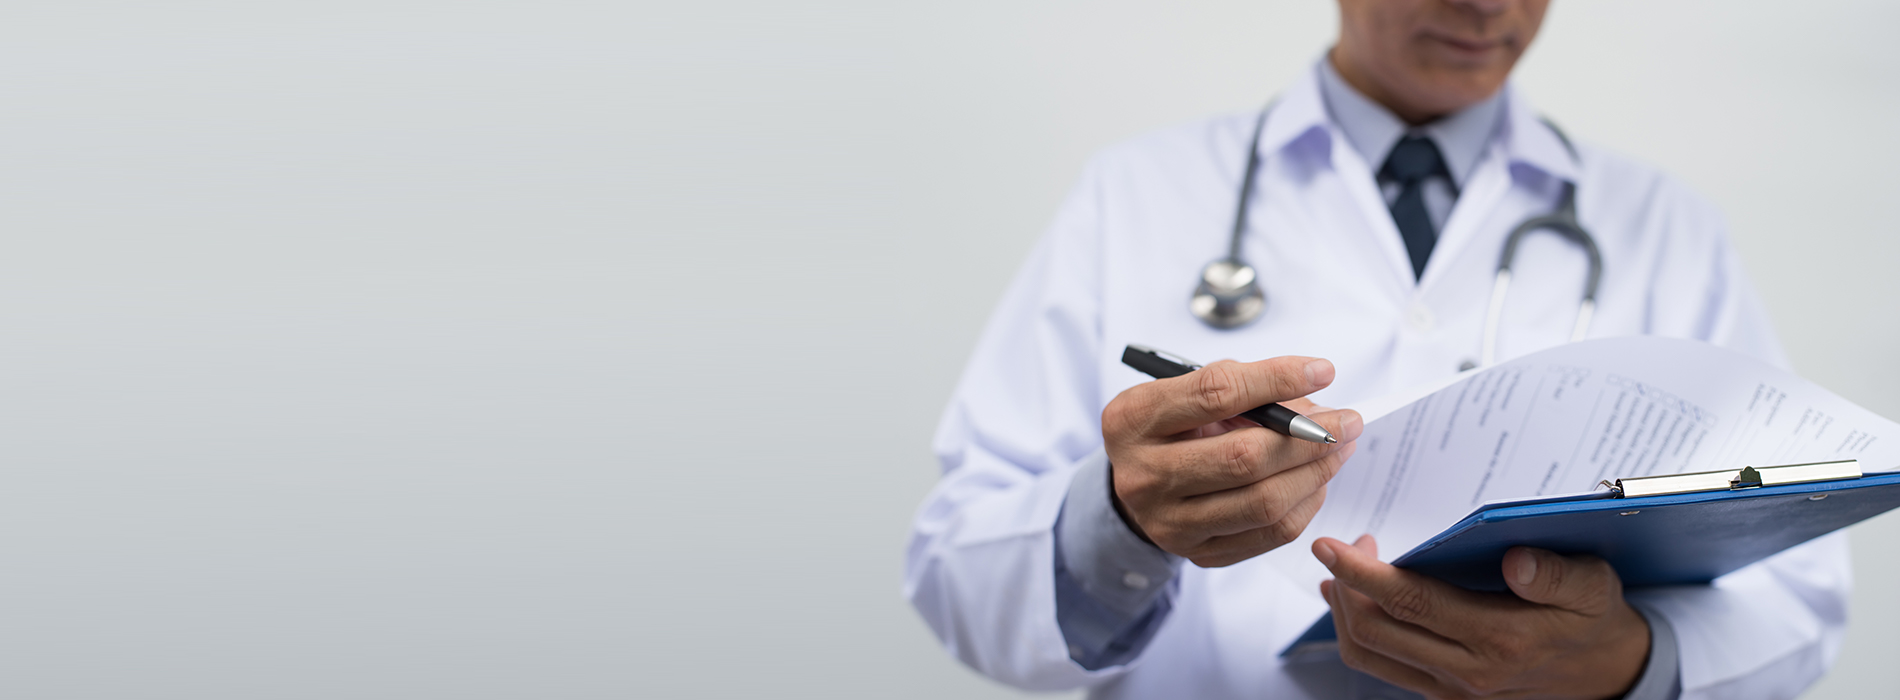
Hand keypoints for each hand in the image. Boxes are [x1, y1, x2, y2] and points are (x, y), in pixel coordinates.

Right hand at [1100, 356, 1362, 566]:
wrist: (1139, 482)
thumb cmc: (1172, 426)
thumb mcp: (1186, 392)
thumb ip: (1242, 391)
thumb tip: (1315, 406)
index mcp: (1132, 420)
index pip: (1215, 394)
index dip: (1276, 379)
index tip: (1323, 371)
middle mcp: (1142, 476)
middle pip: (1242, 458)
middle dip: (1308, 437)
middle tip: (1348, 421)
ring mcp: (1168, 523)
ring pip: (1263, 502)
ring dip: (1315, 472)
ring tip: (1340, 449)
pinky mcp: (1198, 554)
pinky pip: (1271, 533)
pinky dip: (1306, 504)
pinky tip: (1316, 481)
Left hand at [1315, 535, 1650, 699]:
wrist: (1609, 673)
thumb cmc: (1594, 619)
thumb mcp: (1594, 586)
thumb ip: (1556, 574)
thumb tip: (1516, 560)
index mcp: (1500, 639)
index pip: (1411, 603)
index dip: (1362, 573)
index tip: (1329, 544)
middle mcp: (1468, 672)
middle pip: (1375, 631)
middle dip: (1347, 584)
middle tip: (1348, 545)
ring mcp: (1452, 690)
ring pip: (1370, 654)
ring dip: (1346, 610)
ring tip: (1345, 572)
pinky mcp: (1445, 696)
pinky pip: (1385, 667)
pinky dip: (1361, 633)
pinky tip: (1359, 602)